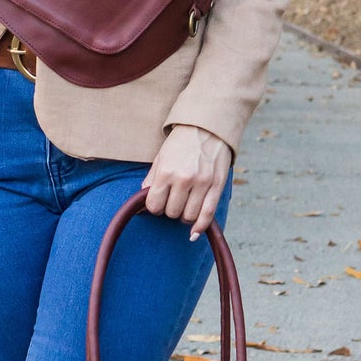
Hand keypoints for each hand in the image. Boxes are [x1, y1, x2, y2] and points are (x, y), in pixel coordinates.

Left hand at [141, 124, 232, 239]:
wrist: (207, 127)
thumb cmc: (181, 142)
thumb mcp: (161, 157)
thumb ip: (151, 179)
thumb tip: (143, 201)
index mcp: (166, 171)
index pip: (154, 205)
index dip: (154, 208)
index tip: (158, 203)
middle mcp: (184, 179)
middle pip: (172, 213)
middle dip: (169, 211)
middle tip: (172, 201)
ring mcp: (202, 183)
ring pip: (189, 216)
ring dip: (184, 216)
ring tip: (184, 206)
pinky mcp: (217, 186)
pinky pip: (208, 214)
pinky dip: (200, 227)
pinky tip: (194, 233)